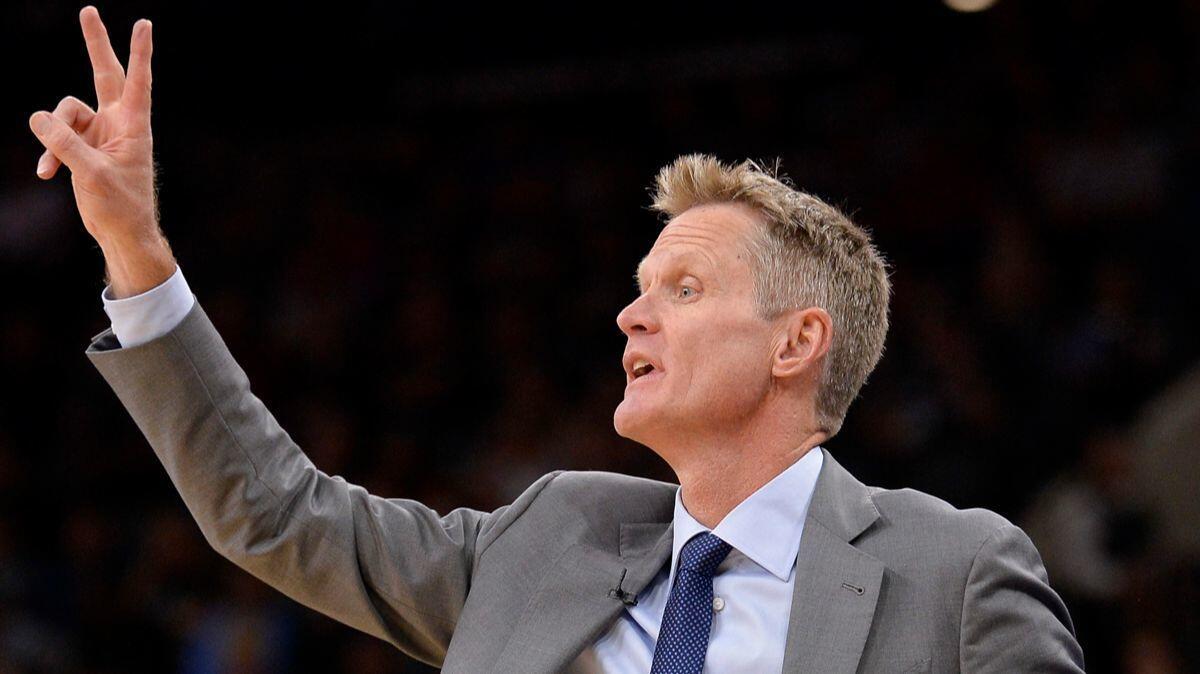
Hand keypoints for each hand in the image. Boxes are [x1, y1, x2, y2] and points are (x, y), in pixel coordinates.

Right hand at [30, 6, 173, 296]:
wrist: (121, 232)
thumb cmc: (121, 205)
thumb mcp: (93, 174)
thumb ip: (66, 144)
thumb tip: (38, 117)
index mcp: (133, 125)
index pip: (136, 81)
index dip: (139, 52)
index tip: (144, 24)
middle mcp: (117, 122)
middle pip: (103, 74)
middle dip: (94, 44)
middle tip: (89, 10)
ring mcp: (98, 132)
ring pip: (63, 113)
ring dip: (52, 137)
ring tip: (52, 167)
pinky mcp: (82, 146)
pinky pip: (55, 136)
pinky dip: (48, 152)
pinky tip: (45, 173)